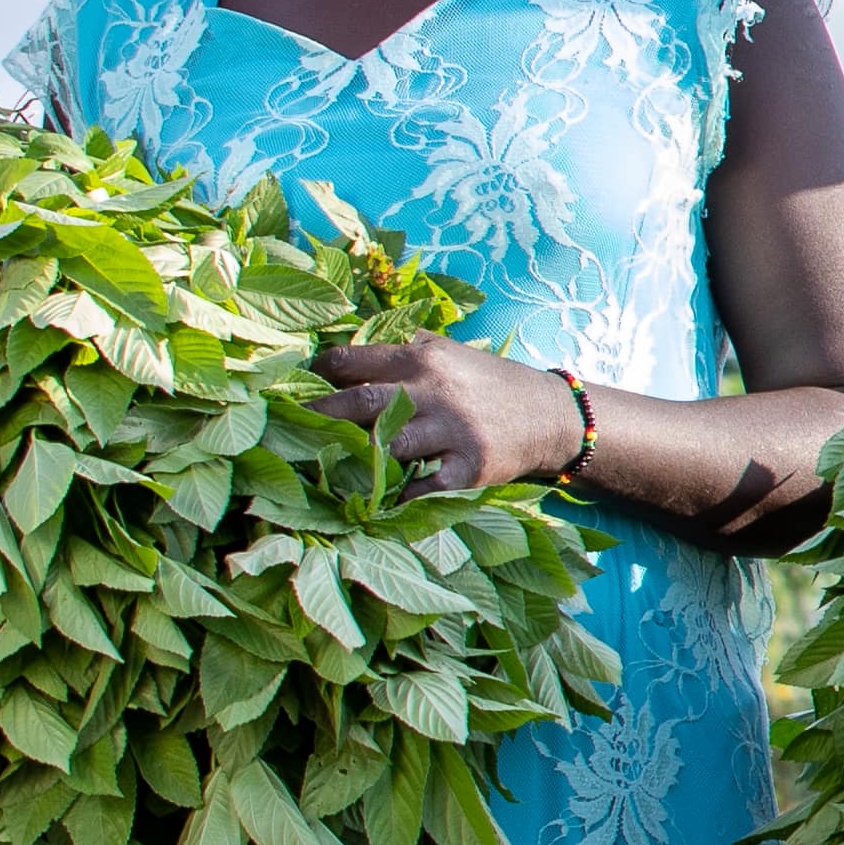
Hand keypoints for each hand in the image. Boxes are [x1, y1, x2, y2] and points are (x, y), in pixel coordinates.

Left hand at [311, 335, 594, 496]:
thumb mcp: (451, 353)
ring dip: (354, 458)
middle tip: (290, 430)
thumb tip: (346, 349)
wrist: (554, 417)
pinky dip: (396, 493)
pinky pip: (419, 486)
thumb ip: (404, 348)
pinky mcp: (468, 468)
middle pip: (356, 404)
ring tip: (327, 464)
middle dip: (318, 417)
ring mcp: (452, 432)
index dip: (315, 374)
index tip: (297, 386)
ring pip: (385, 446)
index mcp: (423, 358)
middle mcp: (434, 391)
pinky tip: (379, 496)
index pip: (348, 361)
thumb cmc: (490, 383)